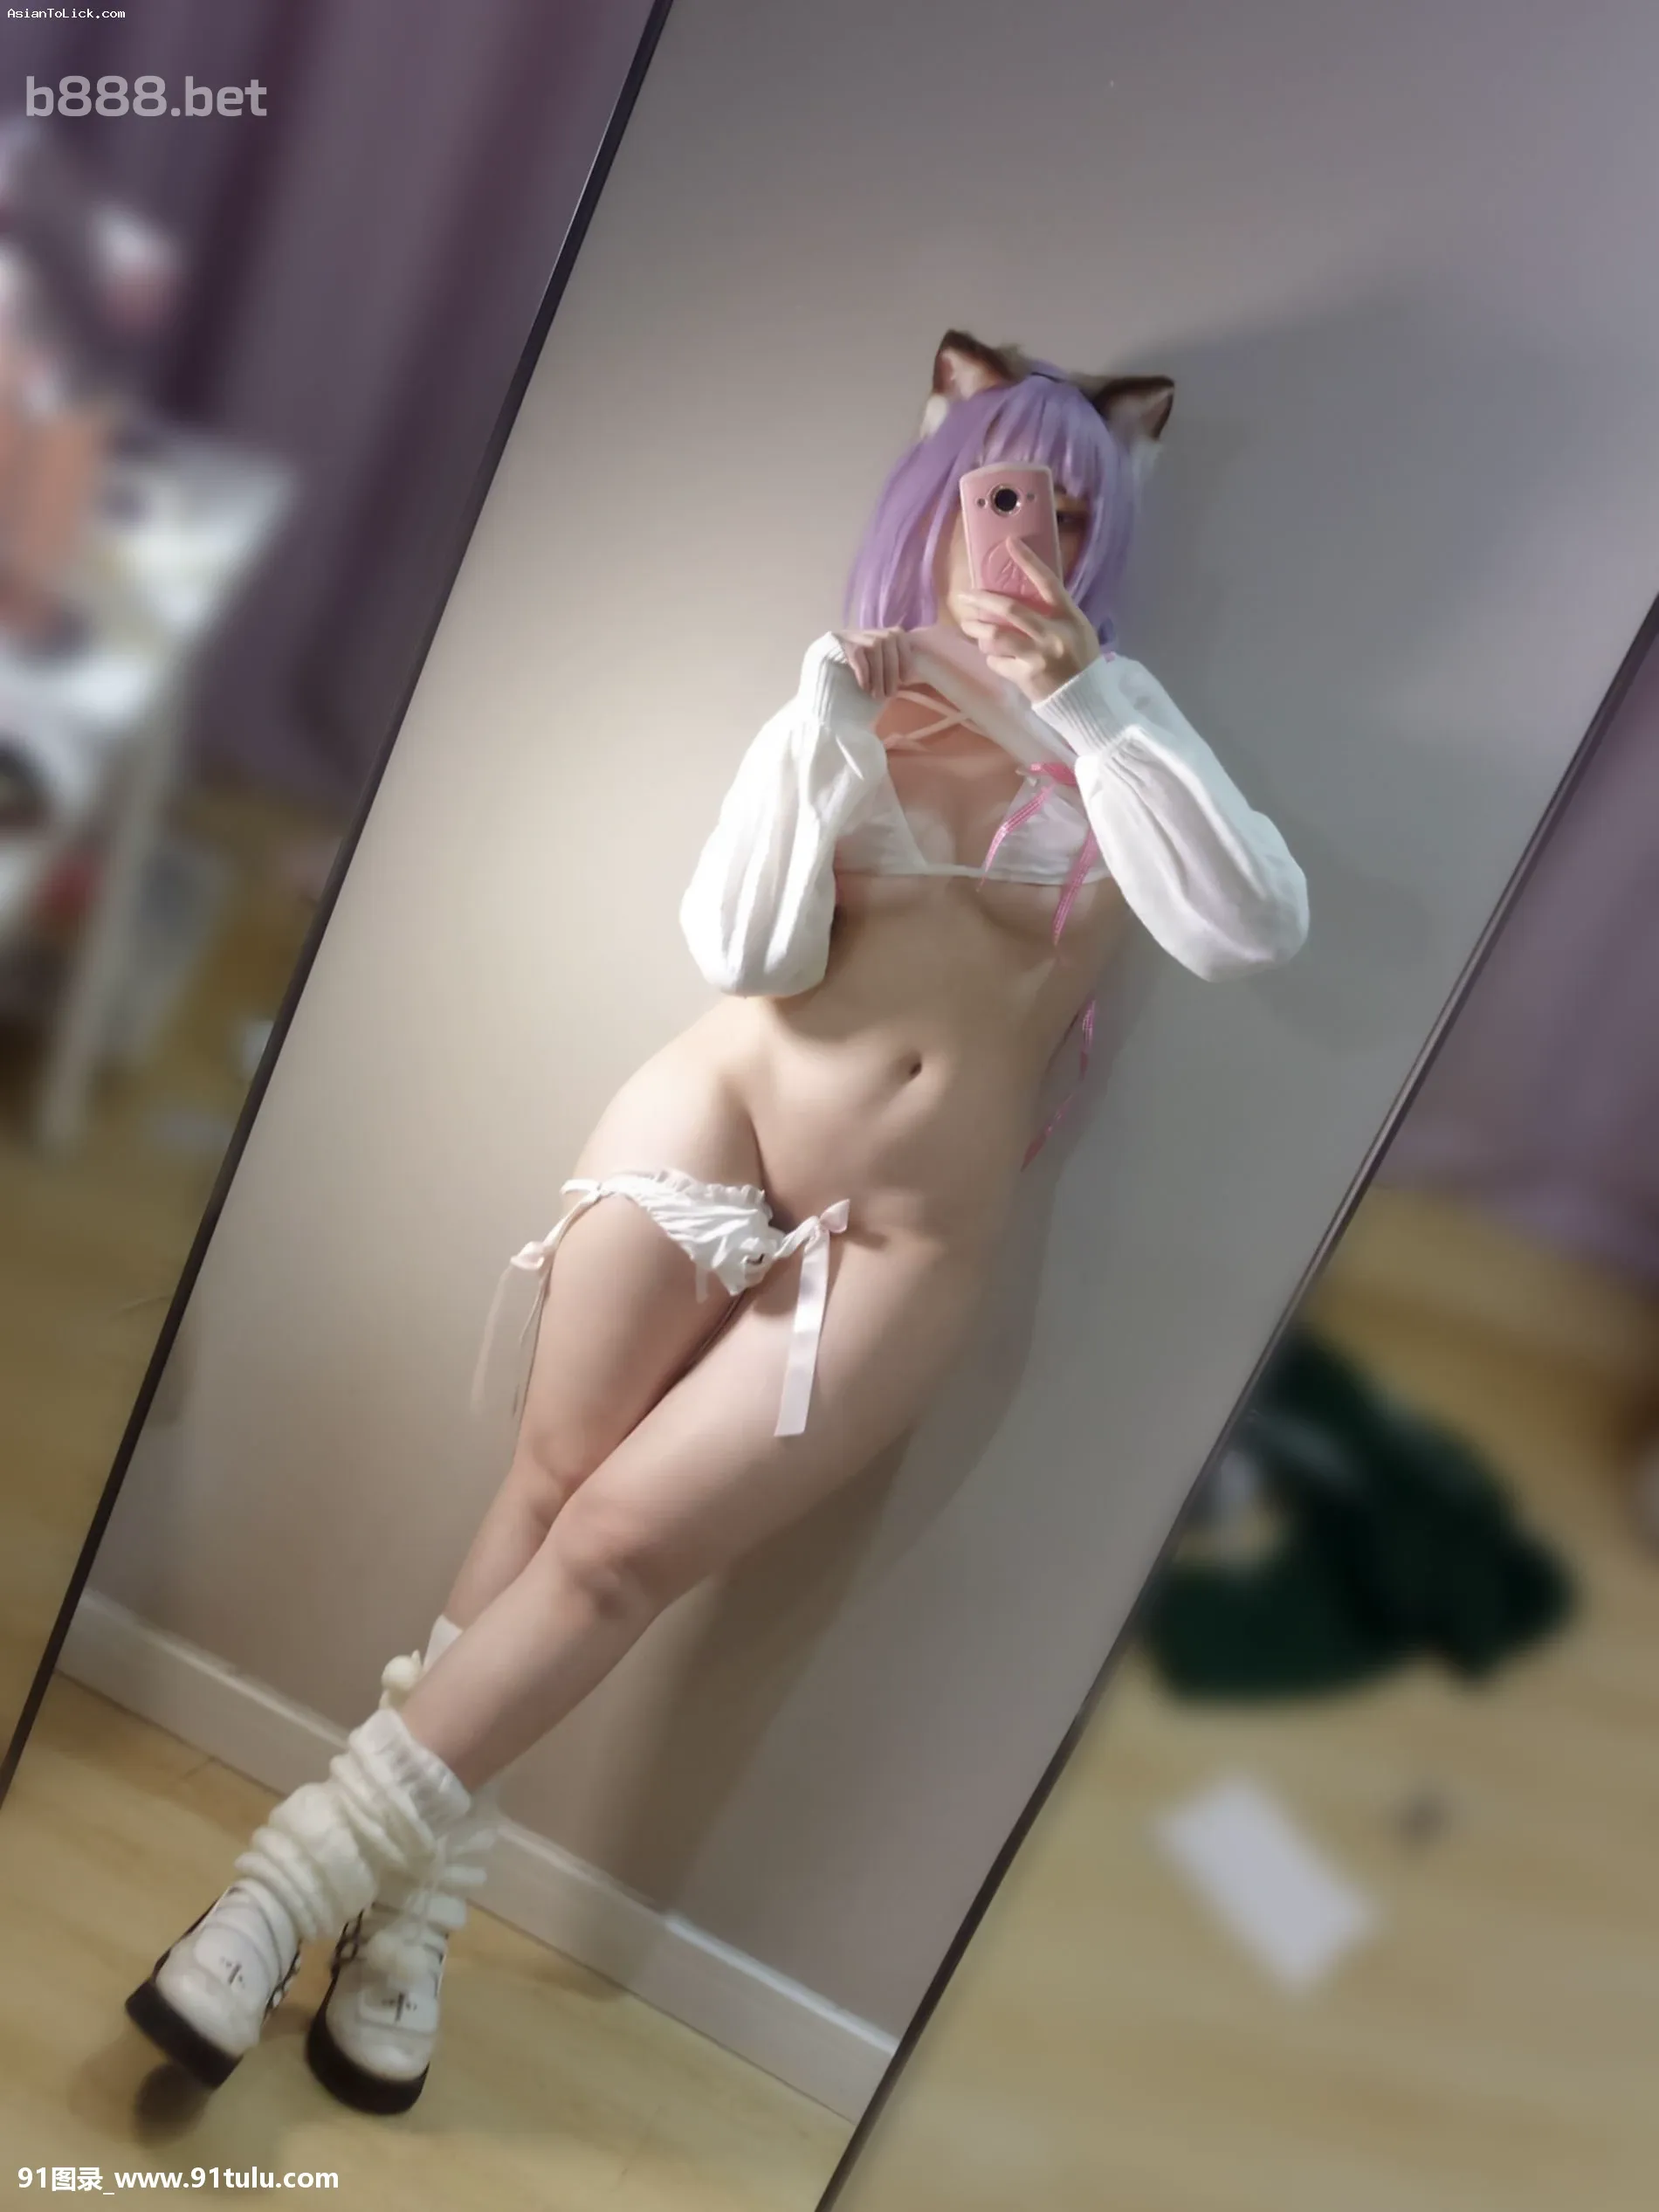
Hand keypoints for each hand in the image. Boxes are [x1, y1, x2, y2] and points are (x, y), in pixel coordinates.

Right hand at [832, 626, 911, 701]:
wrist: (818, 716)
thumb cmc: (848, 704)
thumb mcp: (874, 683)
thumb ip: (887, 671)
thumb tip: (911, 670)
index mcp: (866, 642)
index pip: (894, 633)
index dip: (904, 654)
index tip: (905, 678)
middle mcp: (855, 635)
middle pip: (888, 637)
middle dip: (893, 667)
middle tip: (890, 694)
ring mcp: (841, 638)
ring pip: (876, 644)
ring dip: (881, 673)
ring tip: (878, 695)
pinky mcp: (831, 646)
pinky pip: (857, 653)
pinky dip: (865, 673)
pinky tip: (864, 688)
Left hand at [959, 539, 1099, 703]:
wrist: (1085, 701)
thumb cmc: (1081, 661)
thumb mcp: (1077, 630)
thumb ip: (1054, 613)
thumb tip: (1023, 594)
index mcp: (1069, 618)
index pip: (1048, 582)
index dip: (1029, 561)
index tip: (1010, 543)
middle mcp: (1053, 635)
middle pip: (1011, 609)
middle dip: (983, 600)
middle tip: (965, 596)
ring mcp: (1037, 657)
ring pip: (995, 636)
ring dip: (977, 630)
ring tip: (969, 626)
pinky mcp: (1025, 678)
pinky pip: (997, 662)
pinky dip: (992, 658)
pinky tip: (995, 657)